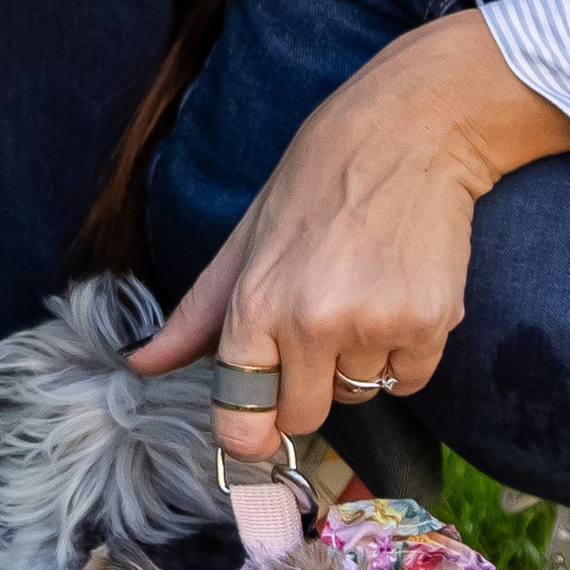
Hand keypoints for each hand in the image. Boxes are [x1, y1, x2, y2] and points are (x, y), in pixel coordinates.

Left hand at [129, 9, 569, 439]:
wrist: (409, 134)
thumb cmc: (316, 182)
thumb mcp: (244, 241)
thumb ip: (196, 316)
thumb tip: (140, 366)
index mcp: (256, 303)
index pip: (240, 416)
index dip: (248, 433)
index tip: (256, 435)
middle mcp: (312, 323)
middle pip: (303, 417)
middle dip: (306, 392)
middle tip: (318, 331)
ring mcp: (374, 326)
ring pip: (359, 394)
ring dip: (359, 362)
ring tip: (364, 291)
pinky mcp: (429, 324)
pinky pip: (409, 380)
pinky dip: (405, 354)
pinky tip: (399, 296)